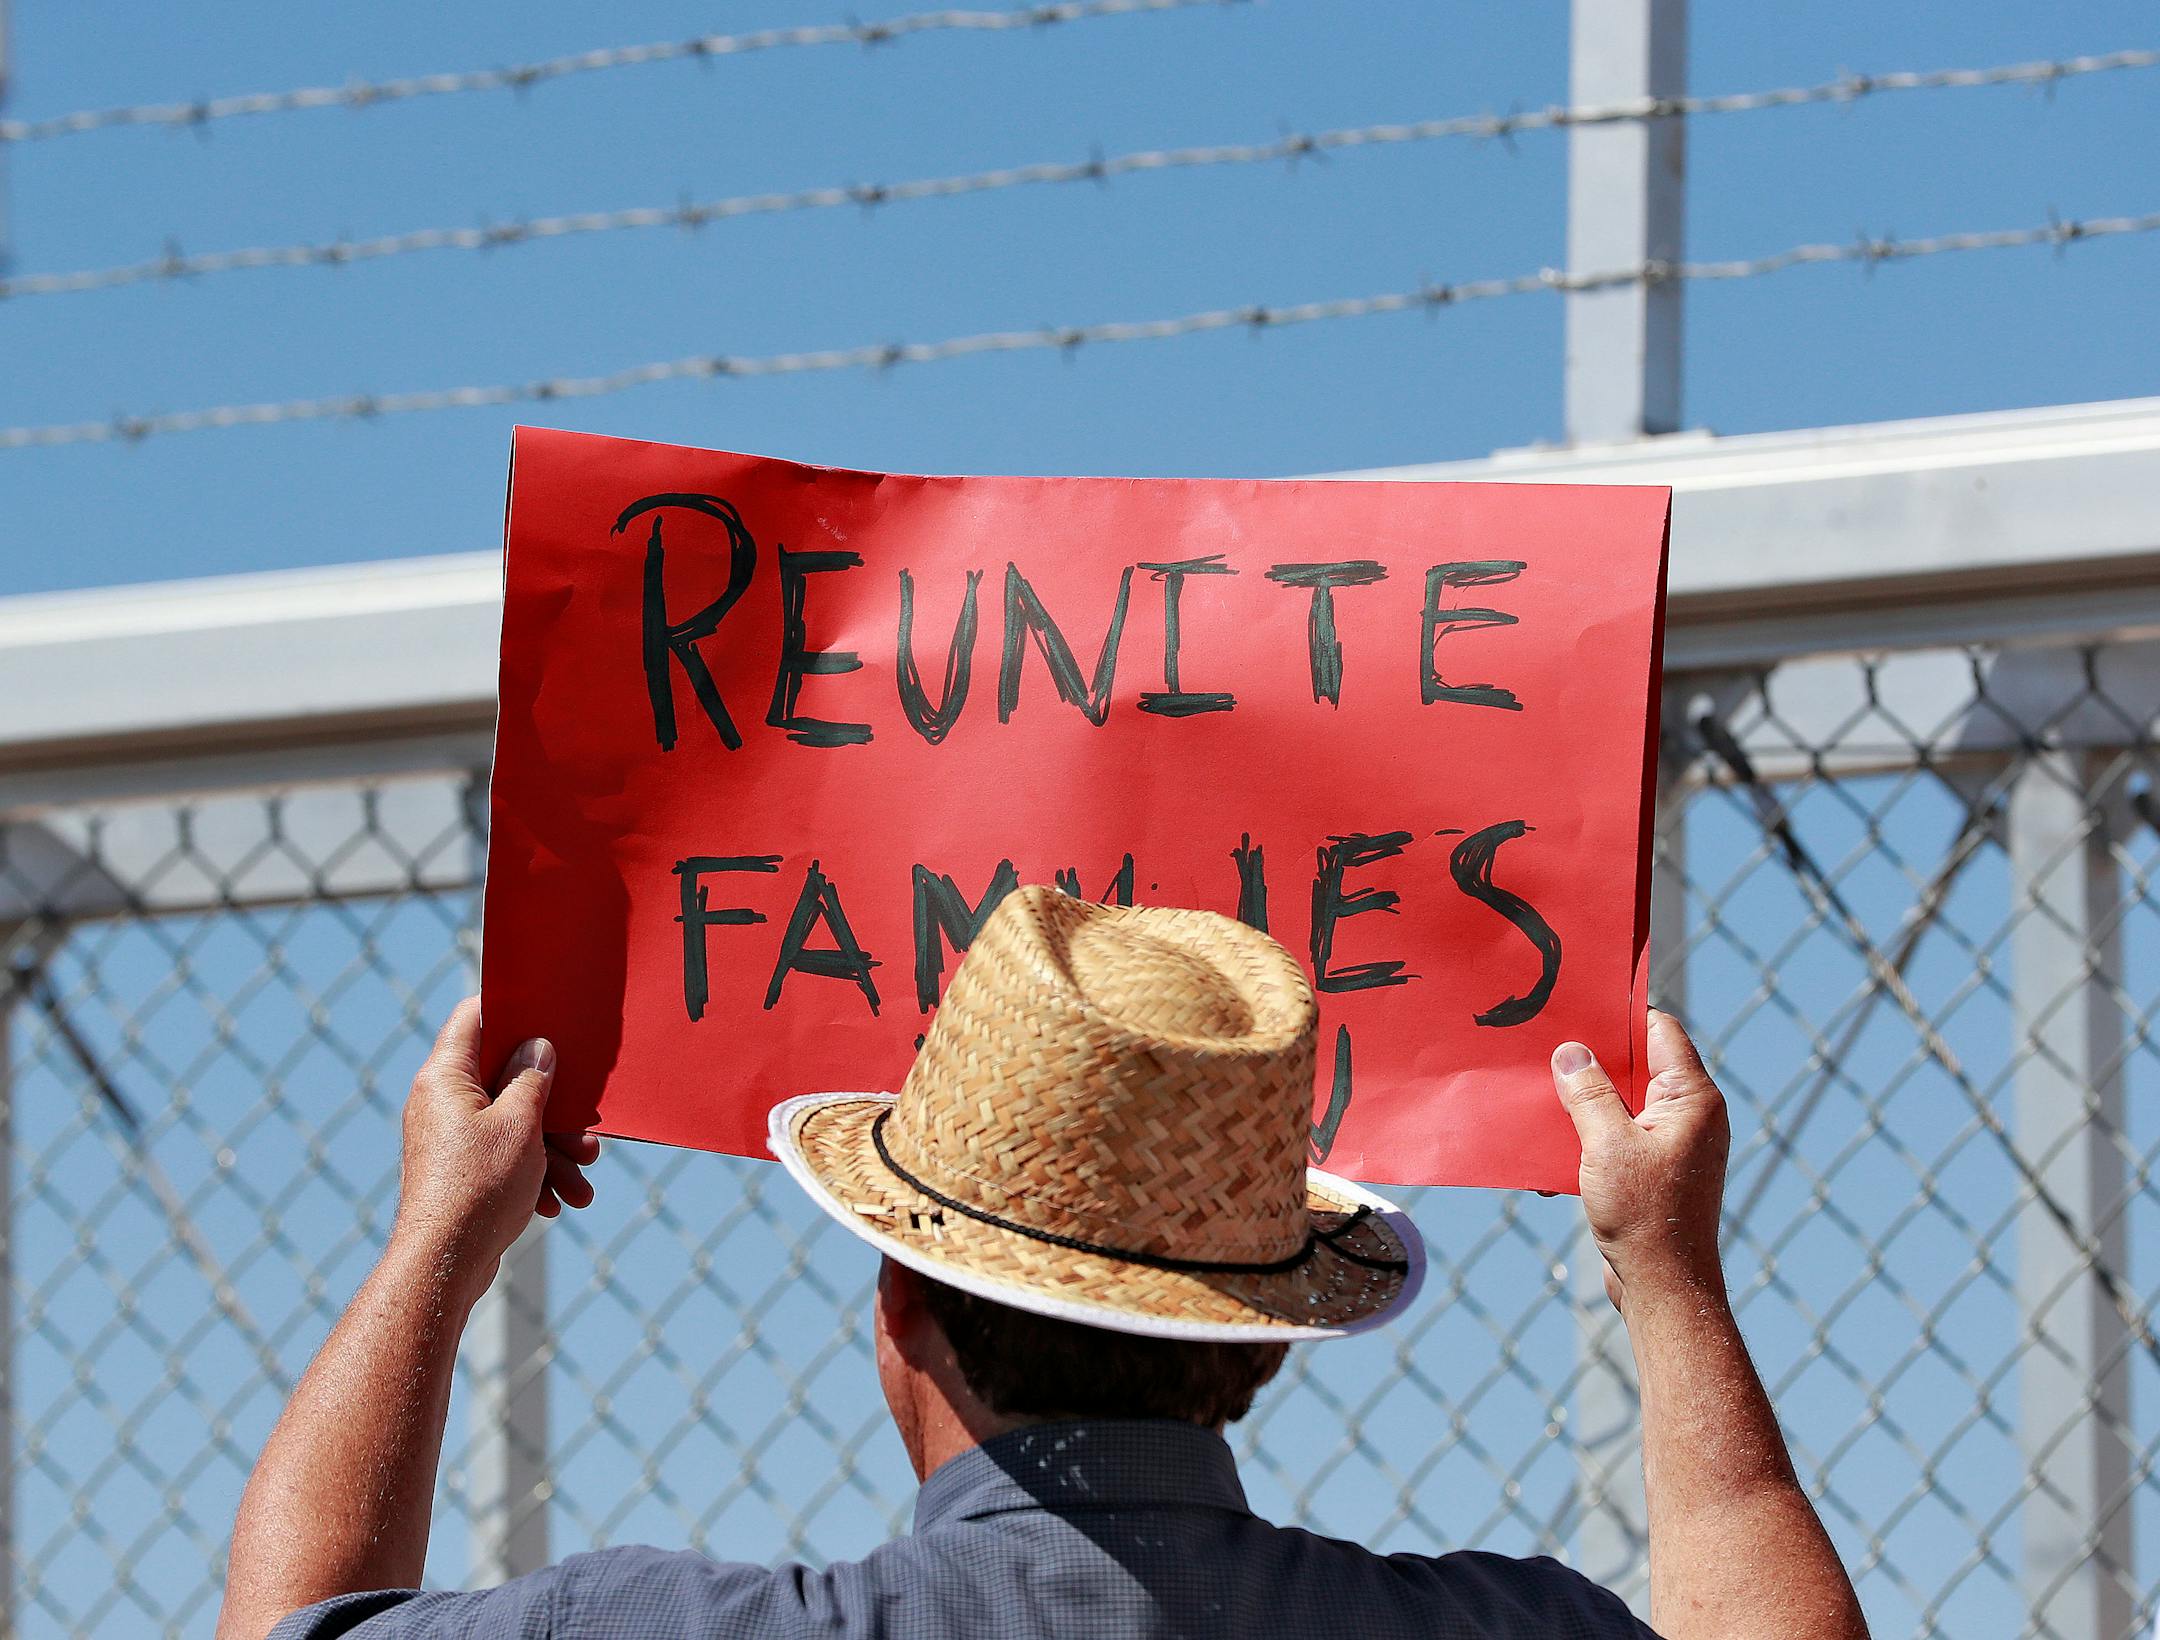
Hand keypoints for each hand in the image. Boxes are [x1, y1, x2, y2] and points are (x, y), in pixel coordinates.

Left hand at [391, 998, 599, 1289]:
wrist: (444, 1265)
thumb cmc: (478, 1187)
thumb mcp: (520, 1123)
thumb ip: (532, 1078)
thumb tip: (536, 1047)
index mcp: (446, 1077)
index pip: (475, 1017)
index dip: (513, 1008)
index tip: (551, 1012)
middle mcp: (441, 1102)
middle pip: (506, 1079)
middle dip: (554, 1107)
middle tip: (587, 1131)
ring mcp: (448, 1138)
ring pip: (512, 1124)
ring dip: (553, 1150)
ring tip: (582, 1182)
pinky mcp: (458, 1170)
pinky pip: (503, 1156)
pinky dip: (533, 1173)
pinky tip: (558, 1201)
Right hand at [1550, 1009, 1729, 1313]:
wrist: (1665, 1288)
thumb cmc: (1645, 1216)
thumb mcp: (1607, 1144)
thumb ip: (1589, 1092)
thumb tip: (1572, 1051)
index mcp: (1692, 1099)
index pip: (1660, 1032)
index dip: (1620, 1014)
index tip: (1578, 1005)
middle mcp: (1689, 1116)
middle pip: (1637, 1065)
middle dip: (1592, 1060)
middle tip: (1547, 1047)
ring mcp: (1672, 1144)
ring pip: (1621, 1103)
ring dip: (1582, 1104)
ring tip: (1540, 1099)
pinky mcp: (1654, 1171)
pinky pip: (1616, 1137)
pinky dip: (1586, 1139)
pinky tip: (1551, 1156)